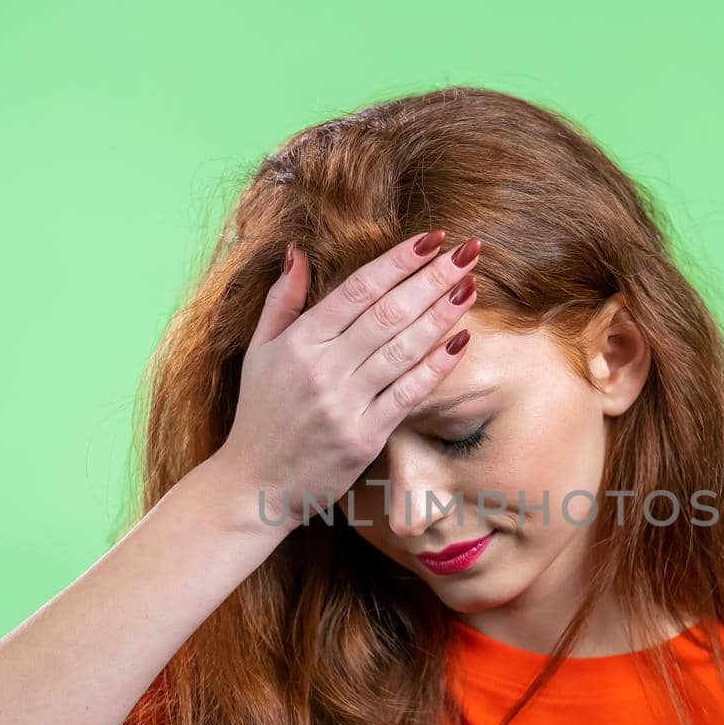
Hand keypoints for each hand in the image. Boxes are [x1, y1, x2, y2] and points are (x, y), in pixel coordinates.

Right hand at [220, 230, 480, 529]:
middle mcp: (322, 369)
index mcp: (299, 342)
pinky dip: (436, 367)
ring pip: (402, 349)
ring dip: (441, 315)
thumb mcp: (259, 352)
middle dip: (432, 278)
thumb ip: (282, 301)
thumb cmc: (260, 417)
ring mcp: (344, 404)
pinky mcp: (363, 437)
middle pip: (388, 313)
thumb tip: (297, 250)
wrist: (254, 485)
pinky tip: (461, 341)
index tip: (432, 239)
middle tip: (468, 252)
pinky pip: (407, 394)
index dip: (398, 261)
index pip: (357, 290)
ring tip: (470, 287)